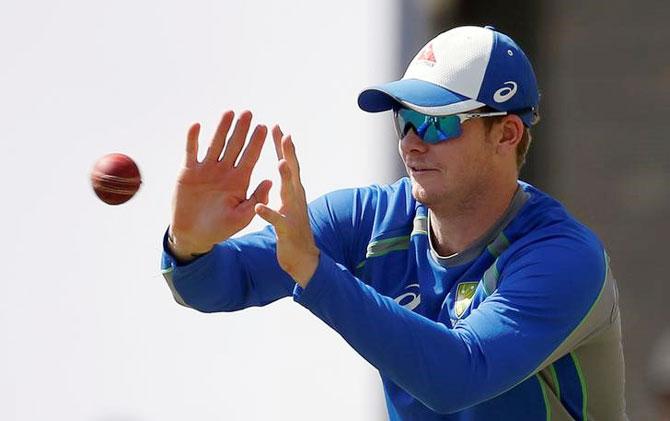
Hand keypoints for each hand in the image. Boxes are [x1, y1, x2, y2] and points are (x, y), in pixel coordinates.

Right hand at [169, 110, 270, 261]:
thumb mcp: (241, 217)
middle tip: (248, 113)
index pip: (250, 157)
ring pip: (215, 144)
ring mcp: (206, 169)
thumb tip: (271, 182)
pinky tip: (197, 125)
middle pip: (234, 146)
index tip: (264, 127)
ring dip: (221, 128)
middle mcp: (224, 171)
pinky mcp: (188, 172)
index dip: (257, 143)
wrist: (193, 234)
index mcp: (239, 181)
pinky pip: (191, 152)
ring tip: (229, 112)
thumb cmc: (219, 228)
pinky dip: (192, 139)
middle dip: (241, 130)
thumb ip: (255, 200)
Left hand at [254, 127, 319, 286]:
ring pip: (289, 193)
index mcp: (293, 190)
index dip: (283, 147)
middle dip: (289, 154)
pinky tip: (259, 208)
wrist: (302, 258)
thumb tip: (284, 161)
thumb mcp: (290, 202)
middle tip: (286, 136)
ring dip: (286, 178)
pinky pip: (276, 220)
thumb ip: (287, 183)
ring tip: (280, 164)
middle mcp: (296, 198)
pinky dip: (269, 214)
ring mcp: (293, 213)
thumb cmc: (293, 227)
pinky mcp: (287, 230)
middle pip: (292, 172)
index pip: (288, 164)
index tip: (277, 127)